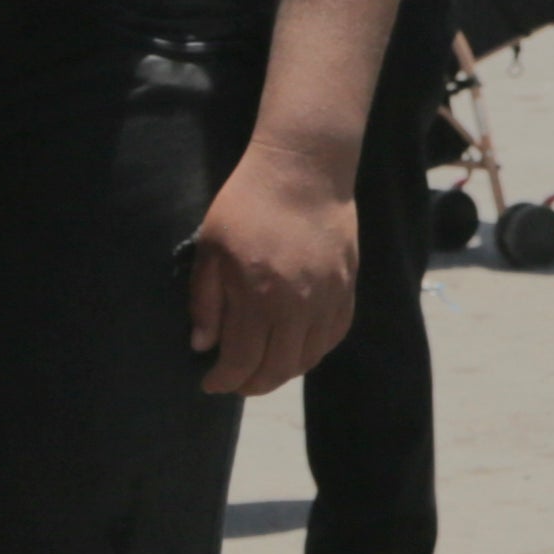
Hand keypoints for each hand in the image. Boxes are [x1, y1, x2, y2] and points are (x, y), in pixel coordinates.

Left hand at [187, 147, 358, 394]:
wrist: (304, 169)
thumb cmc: (246, 205)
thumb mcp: (209, 251)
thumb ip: (205, 303)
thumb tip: (204, 346)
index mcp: (258, 296)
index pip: (241, 362)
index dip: (223, 381)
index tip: (209, 382)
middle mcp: (299, 304)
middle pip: (278, 368)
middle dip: (251, 384)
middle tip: (234, 381)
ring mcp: (329, 296)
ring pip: (310, 356)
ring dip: (284, 371)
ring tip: (264, 367)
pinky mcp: (348, 285)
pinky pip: (335, 334)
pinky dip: (315, 350)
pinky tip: (297, 346)